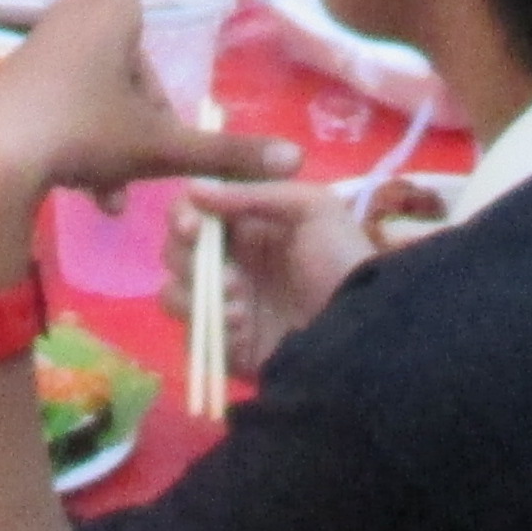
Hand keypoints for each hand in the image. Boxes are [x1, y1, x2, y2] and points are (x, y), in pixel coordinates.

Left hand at [0, 0, 294, 235]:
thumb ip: (225, 154)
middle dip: (143, 98)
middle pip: (121, 45)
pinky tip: (86, 190)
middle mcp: (72, 19)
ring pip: (92, 84)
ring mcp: (37, 51)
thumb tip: (296, 160)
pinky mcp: (11, 85)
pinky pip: (61, 102)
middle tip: (157, 144)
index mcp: (112, 14)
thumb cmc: (82, 133)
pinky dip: (79, 136)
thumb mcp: (159, 147)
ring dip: (113, 132)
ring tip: (115, 193)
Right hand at [179, 176, 375, 368]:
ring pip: (173, 291)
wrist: (358, 329)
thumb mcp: (311, 207)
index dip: (183, 214)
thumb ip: (252, 192)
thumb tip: (193, 188)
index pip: (194, 210)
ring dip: (199, 293)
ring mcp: (222, 303)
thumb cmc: (338, 259)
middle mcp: (228, 260)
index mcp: (245, 224)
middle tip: (230, 275)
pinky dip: (209, 325)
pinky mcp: (220, 342)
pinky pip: (190, 331)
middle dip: (190, 258)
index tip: (191, 226)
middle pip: (175, 250)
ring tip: (240, 304)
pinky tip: (242, 327)